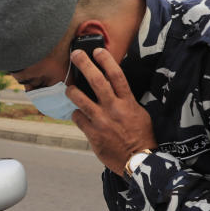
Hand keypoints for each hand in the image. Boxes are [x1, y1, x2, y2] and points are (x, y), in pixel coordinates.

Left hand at [67, 48, 156, 176]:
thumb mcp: (140, 114)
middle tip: (75, 55)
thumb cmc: (141, 136)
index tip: (97, 51)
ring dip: (72, 91)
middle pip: (96, 81)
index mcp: (128, 102)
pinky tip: (78, 114)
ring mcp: (101, 121)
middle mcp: (114, 108)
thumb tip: (115, 89)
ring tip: (68, 88)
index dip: (106, 60)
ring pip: (81, 99)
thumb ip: (126, 101)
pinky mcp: (93, 134)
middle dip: (84, 65)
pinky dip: (76, 114)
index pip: (116, 75)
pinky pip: (78, 118)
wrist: (138, 160)